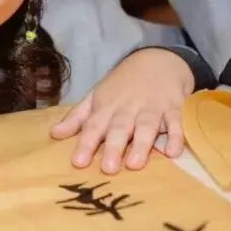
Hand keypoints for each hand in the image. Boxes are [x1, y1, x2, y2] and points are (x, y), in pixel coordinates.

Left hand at [50, 48, 193, 174]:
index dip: (85, 143)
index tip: (78, 162)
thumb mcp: (96, 98)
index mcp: (106, 106)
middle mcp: (127, 108)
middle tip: (108, 168)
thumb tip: (54, 134)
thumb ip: (77, 118)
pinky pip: (176, 123)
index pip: (93, 125)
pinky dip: (176, 137)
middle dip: (113, 147)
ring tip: (134, 164)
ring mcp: (151, 108)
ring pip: (146, 126)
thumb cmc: (121, 86)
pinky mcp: (173, 108)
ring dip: (141, 145)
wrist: (157, 61)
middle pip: (119, 128)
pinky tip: (173, 153)